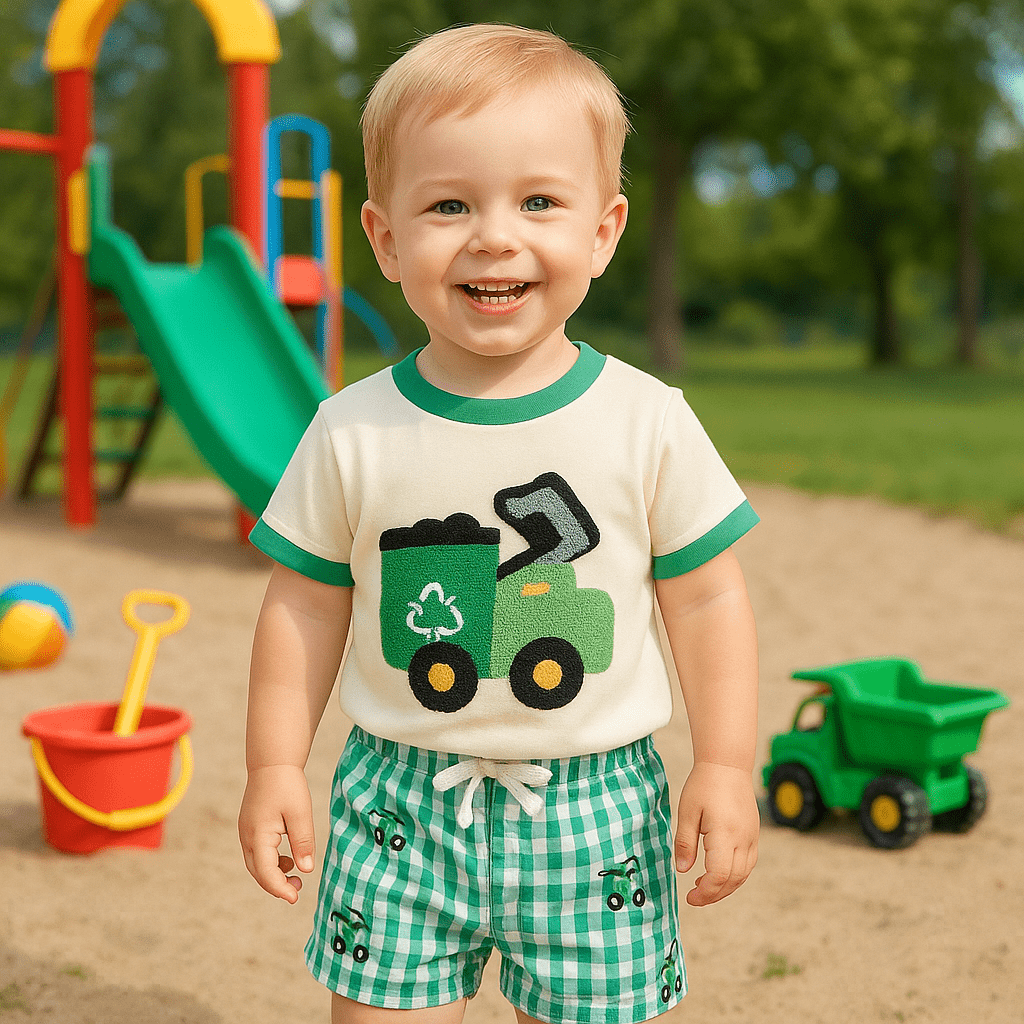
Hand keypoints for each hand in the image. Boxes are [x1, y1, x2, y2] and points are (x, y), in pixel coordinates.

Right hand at [238, 764, 316, 903]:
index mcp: (258, 835)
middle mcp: (247, 837)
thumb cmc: (287, 785)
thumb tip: (306, 870)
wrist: (272, 762)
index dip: (280, 888)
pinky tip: (288, 859)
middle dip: (276, 885)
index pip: (266, 872)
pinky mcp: (250, 827)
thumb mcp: (300, 813)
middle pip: (257, 872)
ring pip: (256, 864)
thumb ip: (303, 842)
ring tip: (296, 875)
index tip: (295, 898)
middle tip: (298, 891)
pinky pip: (257, 853)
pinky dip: (271, 862)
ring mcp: (246, 832)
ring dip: (273, 874)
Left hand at [674, 761, 758, 906]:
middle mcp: (743, 839)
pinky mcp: (753, 834)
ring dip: (726, 887)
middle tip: (694, 898)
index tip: (689, 896)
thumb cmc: (704, 785)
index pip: (720, 875)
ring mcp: (752, 837)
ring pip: (743, 874)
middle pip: (733, 880)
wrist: (727, 764)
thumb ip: (685, 842)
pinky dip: (735, 875)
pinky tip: (718, 873)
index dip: (706, 892)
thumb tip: (682, 870)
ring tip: (704, 889)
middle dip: (714, 894)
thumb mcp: (687, 812)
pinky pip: (748, 863)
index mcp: (725, 834)